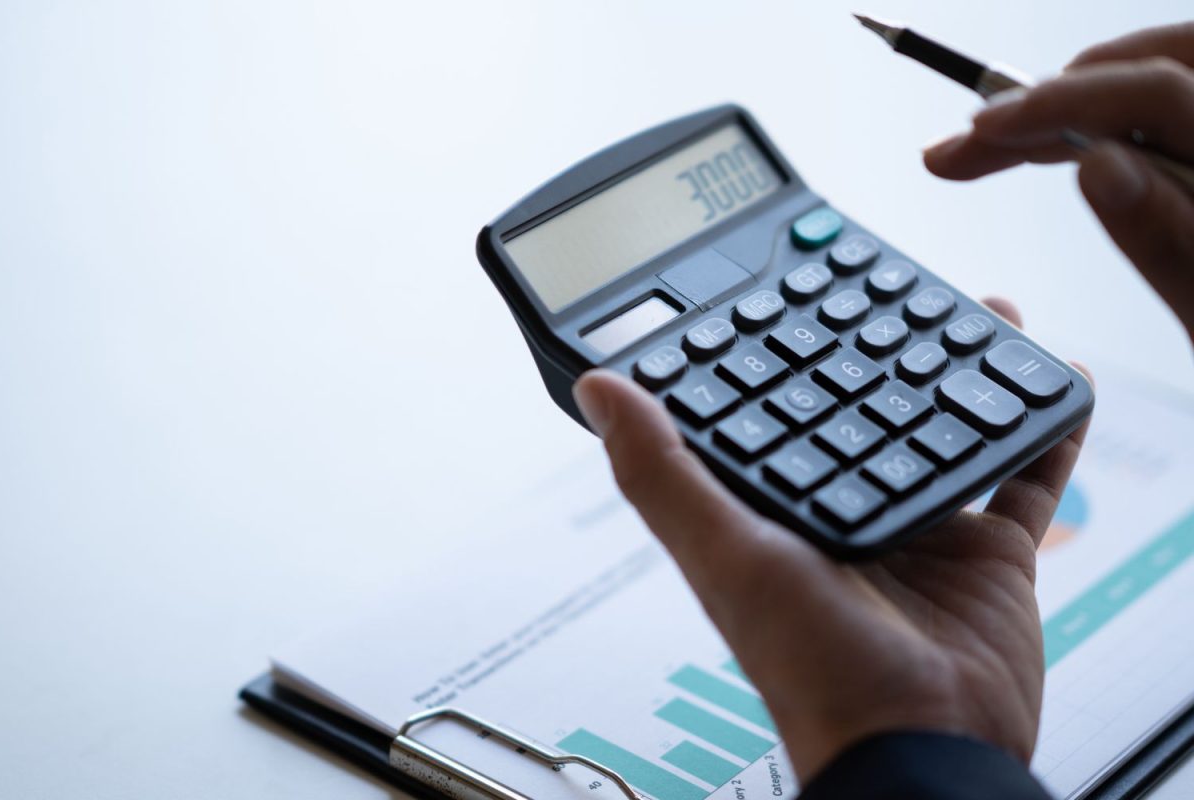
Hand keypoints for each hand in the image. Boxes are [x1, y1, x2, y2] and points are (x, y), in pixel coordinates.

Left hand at [572, 299, 1089, 783]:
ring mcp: (918, 528)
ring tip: (979, 310)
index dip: (777, 351)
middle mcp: (843, 509)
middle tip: (892, 286)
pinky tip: (1058, 377)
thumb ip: (662, 472)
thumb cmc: (809, 668)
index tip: (785, 288)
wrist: (921, 746)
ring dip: (961, 370)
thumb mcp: (722, 554)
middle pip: (864, 407)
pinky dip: (1045, 427)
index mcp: (776, 508)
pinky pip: (1023, 475)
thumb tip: (598, 388)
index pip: (773, 408)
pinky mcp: (986, 554)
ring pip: (943, 426)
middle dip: (880, 348)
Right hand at [923, 22, 1193, 342]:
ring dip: (1074, 106)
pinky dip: (1107, 122)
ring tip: (1003, 145)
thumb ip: (1163, 234)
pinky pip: (1168, 117)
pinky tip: (1061, 148)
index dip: (1060, 104)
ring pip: (1160, 81)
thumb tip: (1094, 164)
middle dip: (1051, 100)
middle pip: (1156, 70)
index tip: (982, 134)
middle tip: (971, 146)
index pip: (1160, 94)